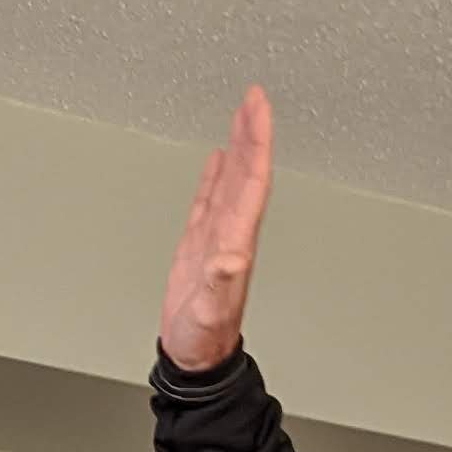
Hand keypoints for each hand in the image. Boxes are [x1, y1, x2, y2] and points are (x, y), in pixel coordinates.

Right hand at [159, 86, 273, 372]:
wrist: (195, 355)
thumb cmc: (203, 336)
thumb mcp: (211, 311)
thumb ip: (221, 282)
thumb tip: (231, 255)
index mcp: (237, 239)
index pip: (253, 178)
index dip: (256, 141)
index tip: (257, 106)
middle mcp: (233, 232)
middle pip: (247, 171)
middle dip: (252, 132)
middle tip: (253, 96)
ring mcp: (218, 235)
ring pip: (233, 180)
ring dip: (240, 147)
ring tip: (243, 115)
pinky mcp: (201, 244)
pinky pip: (212, 199)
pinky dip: (217, 174)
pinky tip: (220, 157)